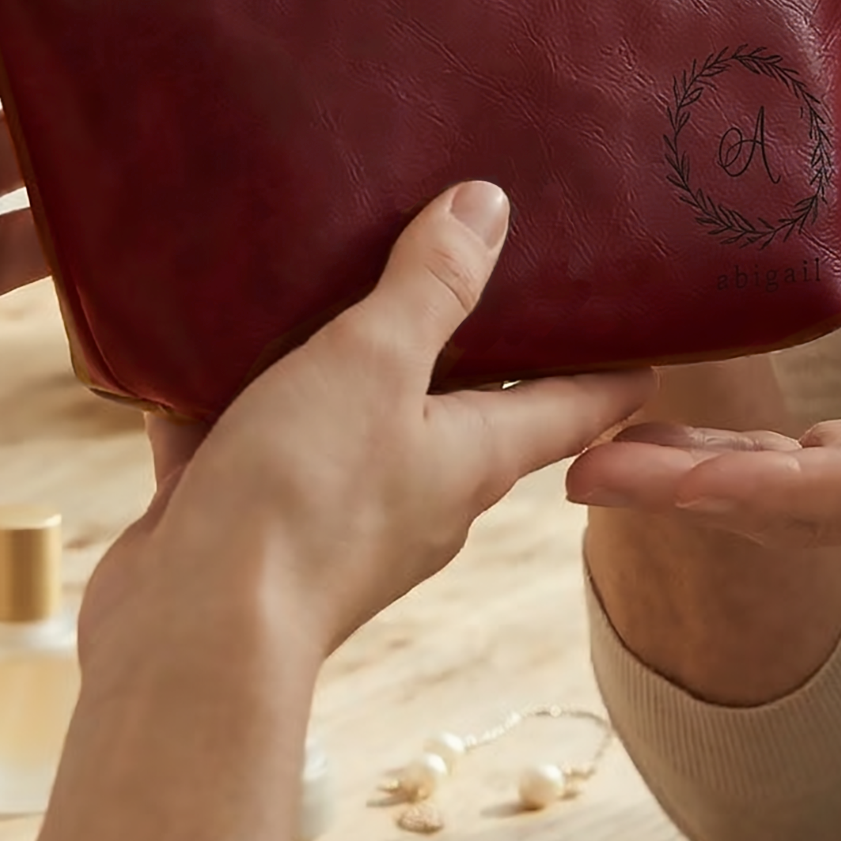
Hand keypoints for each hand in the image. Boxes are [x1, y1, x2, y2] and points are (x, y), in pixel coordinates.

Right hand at [80, 183, 655, 661]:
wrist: (190, 635)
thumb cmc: (305, 496)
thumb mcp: (375, 362)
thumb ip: (430, 284)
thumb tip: (491, 205)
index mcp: (475, 457)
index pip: (577, 407)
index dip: (616, 368)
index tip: (650, 333)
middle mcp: (420, 494)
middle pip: (468, 412)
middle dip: (476, 350)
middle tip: (476, 271)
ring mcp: (336, 518)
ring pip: (352, 423)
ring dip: (348, 371)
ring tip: (334, 287)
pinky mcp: (252, 528)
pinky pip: (251, 447)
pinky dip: (234, 403)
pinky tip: (199, 348)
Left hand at [567, 260, 840, 549]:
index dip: (767, 486)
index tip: (682, 478)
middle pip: (786, 506)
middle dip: (685, 495)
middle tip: (578, 472)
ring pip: (768, 498)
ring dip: (676, 482)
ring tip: (579, 456)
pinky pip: (776, 474)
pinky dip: (708, 462)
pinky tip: (643, 438)